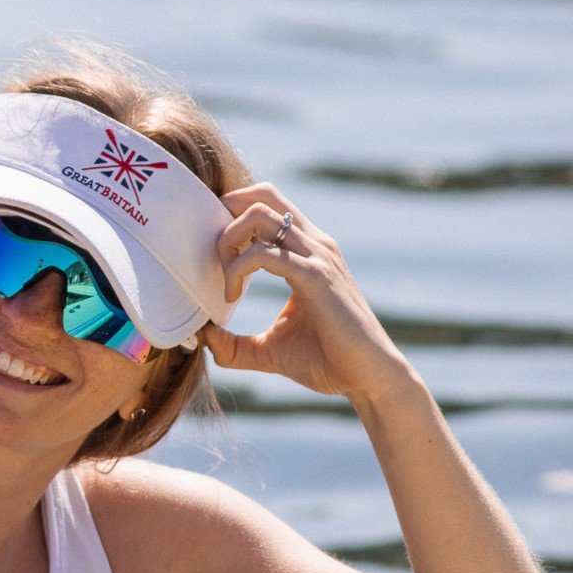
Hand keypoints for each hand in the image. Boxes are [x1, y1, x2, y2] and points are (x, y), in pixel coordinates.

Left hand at [203, 183, 411, 401]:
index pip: (266, 205)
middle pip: (261, 194)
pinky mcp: (315, 276)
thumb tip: (205, 339)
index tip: (217, 258)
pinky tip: (231, 296)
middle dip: (226, 217)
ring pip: (259, 214)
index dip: (233, 218)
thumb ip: (236, 346)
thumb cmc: (325, 360)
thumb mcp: (269, 350)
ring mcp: (317, 256)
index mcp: (305, 251)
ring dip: (228, 240)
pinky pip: (265, 253)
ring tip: (226, 281)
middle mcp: (313, 244)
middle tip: (216, 261)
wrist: (366, 377)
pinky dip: (238, 268)